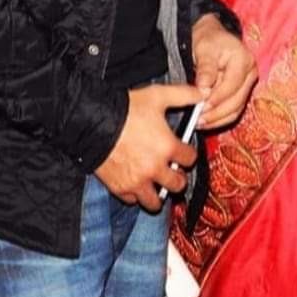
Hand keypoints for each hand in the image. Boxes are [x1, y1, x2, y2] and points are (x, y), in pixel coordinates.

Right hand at [94, 83, 202, 209]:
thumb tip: (203, 95)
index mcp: (168, 147)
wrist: (93, 123)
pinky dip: (136, 195)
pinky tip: (137, 184)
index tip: (184, 152)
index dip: (189, 154)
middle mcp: (155, 168)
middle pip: (177, 185)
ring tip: (158, 184)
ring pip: (155, 201)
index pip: (190, 159)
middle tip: (174, 171)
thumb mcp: (159, 96)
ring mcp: (136, 181)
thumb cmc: (127, 109)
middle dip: (179, 178)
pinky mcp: (119, 188)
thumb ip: (184, 95)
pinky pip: (132, 200)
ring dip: (159, 193)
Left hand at [191, 14, 257, 128]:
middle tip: (197, 119)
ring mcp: (247, 85)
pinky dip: (219, 120)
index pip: (233, 84)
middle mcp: (250, 73)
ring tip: (198, 122)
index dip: (217, 97)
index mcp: (244, 59)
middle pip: (237, 100)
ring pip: (236, 109)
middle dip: (217, 112)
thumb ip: (205, 68)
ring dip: (217, 119)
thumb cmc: (209, 42)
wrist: (212, 40)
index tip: (200, 105)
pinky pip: (233, 112)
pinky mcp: (241, 94)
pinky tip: (205, 122)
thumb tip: (204, 89)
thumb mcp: (205, 49)